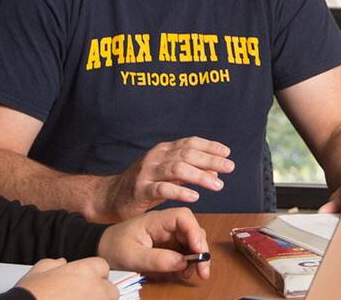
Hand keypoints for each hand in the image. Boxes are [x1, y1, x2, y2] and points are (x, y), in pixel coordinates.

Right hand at [15, 257, 116, 299]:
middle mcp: (95, 289)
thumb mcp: (37, 272)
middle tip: (83, 297)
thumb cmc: (31, 296)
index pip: (103, 267)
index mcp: (84, 271)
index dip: (94, 274)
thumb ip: (52, 264)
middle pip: (111, 289)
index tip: (86, 281)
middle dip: (101, 293)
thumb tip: (60, 263)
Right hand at [97, 137, 232, 221]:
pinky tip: (194, 197)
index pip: (189, 142)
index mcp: (163, 150)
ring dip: (200, 176)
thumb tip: (215, 170)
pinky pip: (163, 189)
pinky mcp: (140, 190)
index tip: (227, 152)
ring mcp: (147, 172)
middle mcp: (155, 157)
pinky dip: (180, 191)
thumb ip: (189, 172)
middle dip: (210, 160)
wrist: (110, 197)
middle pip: (187, 154)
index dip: (209, 146)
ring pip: (177, 169)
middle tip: (229, 167)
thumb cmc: (142, 186)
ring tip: (217, 184)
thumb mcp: (167, 176)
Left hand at [97, 207, 209, 280]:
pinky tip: (185, 272)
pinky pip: (183, 250)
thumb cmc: (112, 247)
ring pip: (190, 241)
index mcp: (155, 220)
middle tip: (203, 271)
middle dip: (201, 249)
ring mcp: (166, 235)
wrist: (100, 248)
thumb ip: (157, 259)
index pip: (182, 217)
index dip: (194, 232)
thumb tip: (183, 262)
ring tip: (193, 274)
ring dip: (197, 257)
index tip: (198, 250)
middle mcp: (164, 225)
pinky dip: (189, 261)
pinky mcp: (166, 245)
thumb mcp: (132, 256)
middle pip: (191, 230)